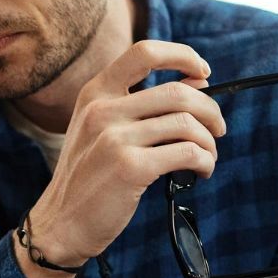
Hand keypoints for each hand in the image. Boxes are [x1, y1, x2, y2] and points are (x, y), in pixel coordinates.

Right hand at [17, 41, 224, 277]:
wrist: (60, 224)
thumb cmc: (88, 179)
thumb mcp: (99, 131)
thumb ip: (138, 106)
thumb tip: (199, 83)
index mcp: (94, 94)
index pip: (144, 53)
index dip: (183, 56)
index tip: (203, 73)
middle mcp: (102, 110)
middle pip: (178, 92)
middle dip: (210, 111)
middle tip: (217, 130)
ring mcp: (114, 138)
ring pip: (187, 124)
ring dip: (209, 141)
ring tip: (206, 157)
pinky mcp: (130, 168)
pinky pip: (188, 153)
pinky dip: (204, 162)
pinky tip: (200, 172)